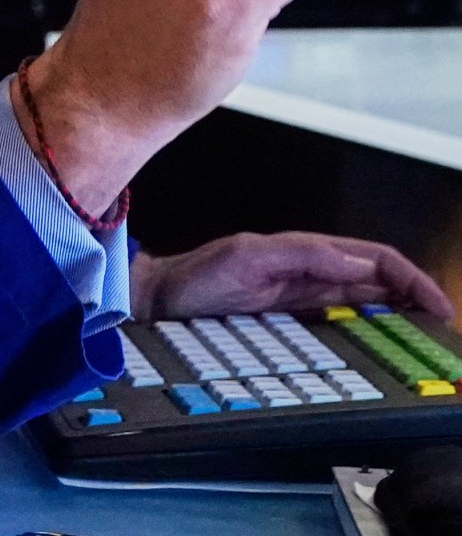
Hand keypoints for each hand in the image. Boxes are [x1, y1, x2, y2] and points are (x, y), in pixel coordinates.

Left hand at [135, 232, 454, 323]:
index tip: (437, 306)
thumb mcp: (247, 255)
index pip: (377, 258)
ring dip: (398, 316)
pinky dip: (369, 329)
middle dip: (415, 299)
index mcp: (308, 250)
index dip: (412, 279)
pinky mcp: (294, 316)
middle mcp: (311, 270)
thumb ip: (302, 254)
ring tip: (422, 339)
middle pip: (380, 280)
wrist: (161, 300)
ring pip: (368, 301)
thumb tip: (357, 262)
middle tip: (440, 329)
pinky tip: (382, 344)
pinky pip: (343, 320)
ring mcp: (304, 294)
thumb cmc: (195, 275)